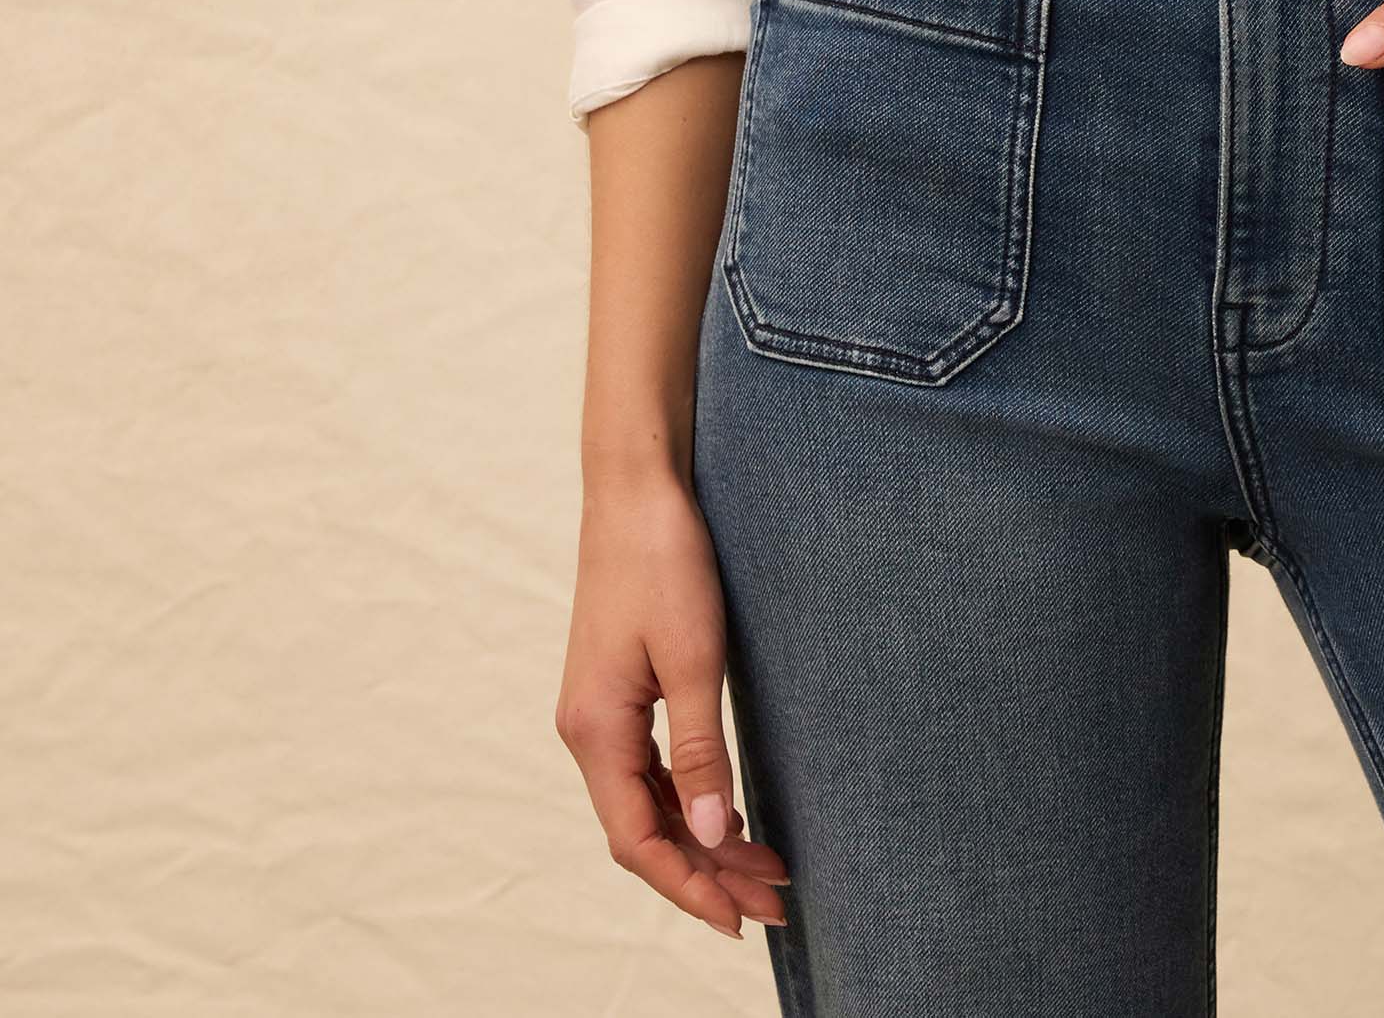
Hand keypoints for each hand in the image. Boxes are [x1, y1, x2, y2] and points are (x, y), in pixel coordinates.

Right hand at [555, 467, 789, 938]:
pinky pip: (648, 769)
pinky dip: (688, 798)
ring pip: (648, 802)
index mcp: (595, 731)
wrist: (635, 487)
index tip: (741, 919)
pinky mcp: (616, 691)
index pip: (638, 841)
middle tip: (774, 903)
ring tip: (764, 866)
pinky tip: (727, 809)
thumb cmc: (663, 559)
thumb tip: (708, 834)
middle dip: (706, 872)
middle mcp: (587, 731)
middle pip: (643, 830)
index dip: (689, 886)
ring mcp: (599, 712)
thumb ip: (699, 750)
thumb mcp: (693, 657)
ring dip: (702, 837)